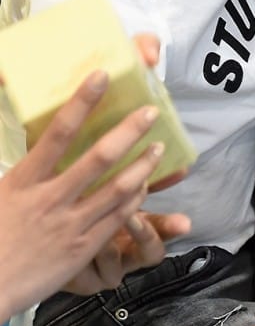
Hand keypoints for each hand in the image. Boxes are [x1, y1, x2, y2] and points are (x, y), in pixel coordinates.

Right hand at [0, 69, 189, 321]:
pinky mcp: (83, 250)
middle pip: (98, 157)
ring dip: (142, 165)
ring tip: (159, 147)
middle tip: (151, 111)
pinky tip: (145, 185)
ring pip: (117, 188)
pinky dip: (134, 199)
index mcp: (24, 181)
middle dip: (129, 131)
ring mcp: (70, 225)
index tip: (101, 76)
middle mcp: (50, 199)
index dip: (82, 101)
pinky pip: (117, 219)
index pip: (58, 132)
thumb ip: (24, 162)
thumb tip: (34, 127)